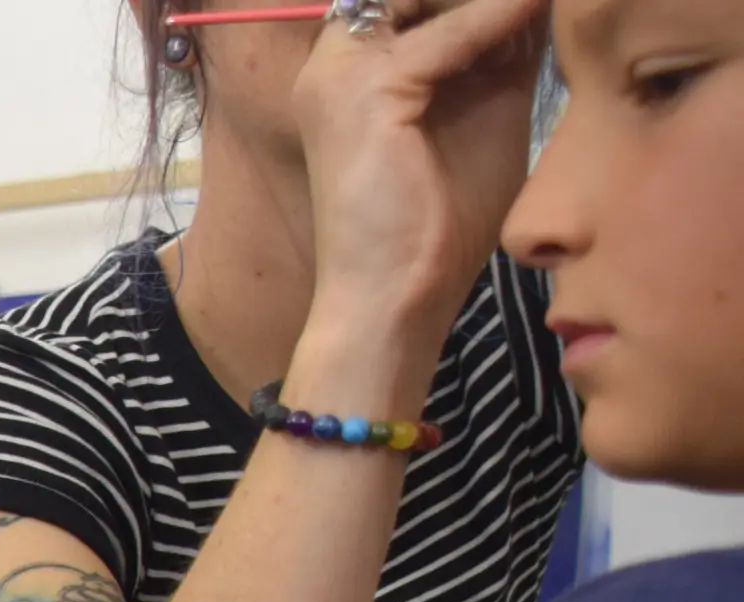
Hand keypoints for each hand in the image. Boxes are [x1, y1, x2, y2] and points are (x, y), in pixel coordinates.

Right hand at [295, 0, 550, 343]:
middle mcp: (335, 60)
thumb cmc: (436, 224)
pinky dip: (507, 13)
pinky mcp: (369, 92)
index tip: (528, 5)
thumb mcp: (483, 112)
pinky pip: (455, 30)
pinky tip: (544, 8)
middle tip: (537, 2)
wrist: (397, 296)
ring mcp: (343, 72)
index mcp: (353, 66)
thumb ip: (502, 49)